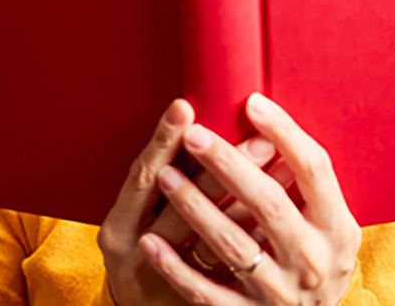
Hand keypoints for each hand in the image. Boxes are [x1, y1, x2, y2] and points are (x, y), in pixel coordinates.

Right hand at [99, 99, 278, 305]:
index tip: (186, 107)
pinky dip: (255, 239)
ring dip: (250, 199)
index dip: (162, 142)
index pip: (140, 178)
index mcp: (116, 230)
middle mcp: (135, 259)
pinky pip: (232, 272)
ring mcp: (165, 287)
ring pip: (211, 240)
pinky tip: (277, 214)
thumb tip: (200, 132)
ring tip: (279, 167)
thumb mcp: (136, 224)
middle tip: (259, 135)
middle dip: (223, 167)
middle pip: (181, 207)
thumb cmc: (143, 261)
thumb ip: (160, 184)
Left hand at [138, 93, 361, 305]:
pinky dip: (176, 268)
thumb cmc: (316, 257)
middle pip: (269, 204)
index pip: (314, 170)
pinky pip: (206, 292)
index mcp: (337, 228)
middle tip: (193, 135)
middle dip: (228, 166)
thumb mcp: (328, 223)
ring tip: (165, 175)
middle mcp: (312, 260)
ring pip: (233, 246)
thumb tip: (271, 123)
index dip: (285, 134)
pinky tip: (150, 242)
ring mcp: (279, 292)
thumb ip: (308, 183)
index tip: (252, 103)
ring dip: (196, 208)